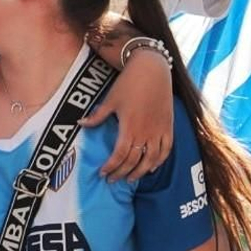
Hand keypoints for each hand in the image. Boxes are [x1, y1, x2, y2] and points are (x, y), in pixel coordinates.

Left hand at [82, 39, 173, 180]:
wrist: (152, 70)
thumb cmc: (128, 84)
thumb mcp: (110, 100)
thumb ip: (97, 116)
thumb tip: (81, 124)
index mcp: (129, 127)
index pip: (120, 155)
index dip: (111, 167)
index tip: (102, 173)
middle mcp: (146, 133)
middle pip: (134, 161)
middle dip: (122, 173)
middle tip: (112, 180)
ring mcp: (159, 131)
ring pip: (151, 160)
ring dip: (140, 172)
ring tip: (130, 178)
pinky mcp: (169, 127)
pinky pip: (166, 150)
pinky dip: (159, 161)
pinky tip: (151, 168)